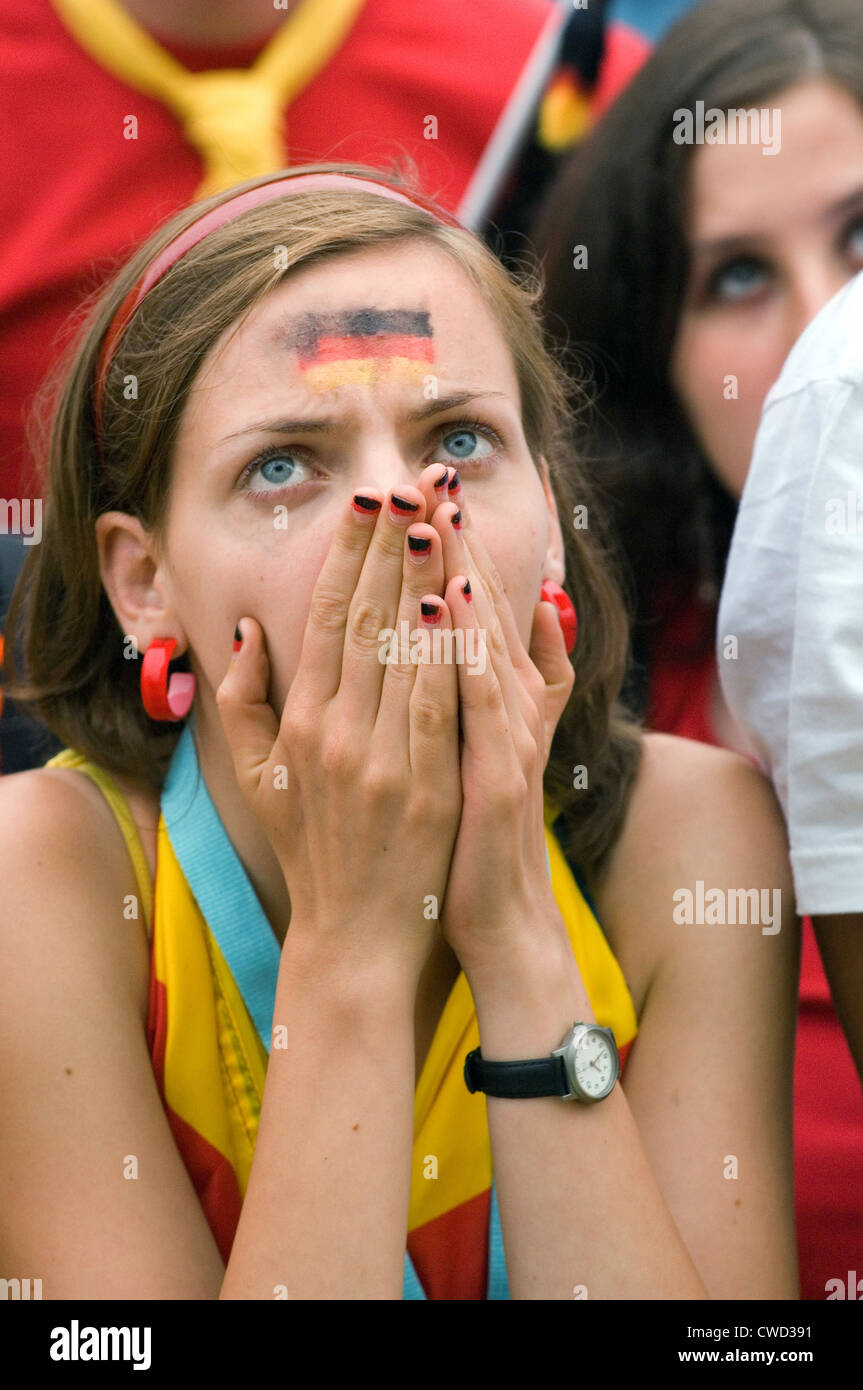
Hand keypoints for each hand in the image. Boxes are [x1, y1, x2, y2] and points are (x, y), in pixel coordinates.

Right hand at [215, 464, 464, 984]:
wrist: (355, 937)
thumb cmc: (312, 851)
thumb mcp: (259, 780)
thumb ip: (244, 703)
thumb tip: (247, 631)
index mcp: (299, 721)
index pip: (326, 619)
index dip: (346, 557)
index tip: (364, 504)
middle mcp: (335, 731)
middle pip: (368, 619)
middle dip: (391, 546)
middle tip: (409, 484)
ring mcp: (382, 759)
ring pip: (405, 650)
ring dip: (424, 578)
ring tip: (439, 518)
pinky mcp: (427, 787)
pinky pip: (439, 703)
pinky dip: (448, 650)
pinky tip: (460, 600)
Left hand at [427, 476, 574, 971]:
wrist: (496, 918)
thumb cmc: (467, 835)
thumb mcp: (474, 753)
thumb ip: (484, 688)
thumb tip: (491, 623)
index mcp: (488, 700)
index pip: (461, 610)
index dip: (445, 547)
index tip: (421, 487)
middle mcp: (505, 708)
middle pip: (475, 609)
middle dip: (452, 538)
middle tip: (434, 470)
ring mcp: (506, 738)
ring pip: (480, 637)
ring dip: (458, 570)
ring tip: (437, 510)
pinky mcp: (499, 774)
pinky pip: (477, 698)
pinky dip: (465, 643)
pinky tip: (445, 598)